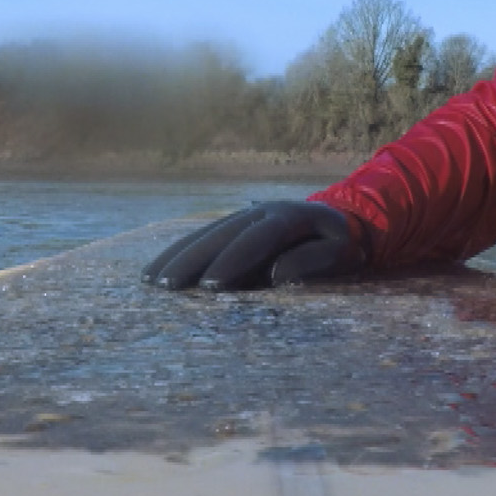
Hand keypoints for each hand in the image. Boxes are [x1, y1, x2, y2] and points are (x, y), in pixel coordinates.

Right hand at [142, 201, 366, 290]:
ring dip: (178, 255)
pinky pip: (203, 236)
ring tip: (152, 279)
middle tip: (167, 285)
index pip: (257, 238)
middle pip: (221, 234)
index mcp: (289, 216)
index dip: (233, 260)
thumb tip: (276, 274)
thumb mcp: (340, 252)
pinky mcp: (233, 224)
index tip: (211, 285)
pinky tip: (159, 268)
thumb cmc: (342, 245)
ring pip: (206, 233)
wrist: (343, 218)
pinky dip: (180, 251)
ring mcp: (244, 215)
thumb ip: (312, 260)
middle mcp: (260, 211)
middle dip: (192, 259)